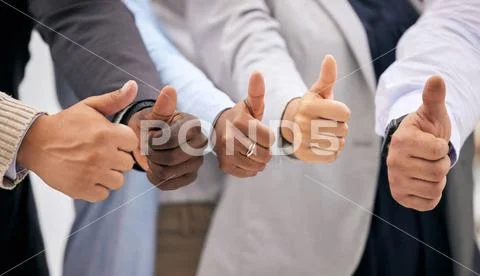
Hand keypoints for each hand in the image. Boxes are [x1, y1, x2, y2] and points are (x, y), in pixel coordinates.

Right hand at [17, 81, 138, 201]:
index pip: (133, 143)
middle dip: (117, 158)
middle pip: (127, 164)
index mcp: (107, 134)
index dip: (123, 141)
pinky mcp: (81, 189)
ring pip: (118, 181)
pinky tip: (88, 176)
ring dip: (109, 175)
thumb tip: (134, 85)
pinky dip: (97, 188)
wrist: (35, 142)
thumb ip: (114, 99)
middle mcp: (102, 155)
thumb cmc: (66, 124)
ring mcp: (92, 174)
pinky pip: (103, 194)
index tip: (111, 139)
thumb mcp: (89, 107)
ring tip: (95, 165)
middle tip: (100, 153)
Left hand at [128, 86, 207, 189]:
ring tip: (151, 156)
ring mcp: (197, 162)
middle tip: (147, 148)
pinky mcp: (190, 176)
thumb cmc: (153, 125)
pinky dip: (155, 177)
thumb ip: (162, 105)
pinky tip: (153, 167)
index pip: (171, 140)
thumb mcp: (154, 115)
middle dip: (152, 155)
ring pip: (168, 173)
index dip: (154, 142)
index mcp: (193, 126)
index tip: (149, 136)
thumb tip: (169, 89)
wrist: (152, 140)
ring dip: (153, 166)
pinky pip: (169, 184)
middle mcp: (200, 144)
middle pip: (170, 159)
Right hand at [214, 72, 274, 177]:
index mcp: (240, 122)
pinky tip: (245, 157)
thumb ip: (257, 92)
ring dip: (260, 160)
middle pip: (264, 155)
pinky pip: (248, 173)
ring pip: (258, 166)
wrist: (219, 129)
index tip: (260, 132)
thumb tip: (257, 73)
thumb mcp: (250, 104)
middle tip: (258, 143)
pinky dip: (251, 168)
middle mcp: (230, 139)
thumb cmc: (241, 116)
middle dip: (266, 150)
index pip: (269, 139)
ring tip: (252, 150)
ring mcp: (226, 154)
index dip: (269, 137)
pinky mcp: (225, 166)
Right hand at [281, 55, 350, 162]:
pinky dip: (332, 152)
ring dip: (337, 140)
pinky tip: (322, 144)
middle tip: (326, 123)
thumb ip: (327, 76)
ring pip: (338, 144)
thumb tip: (330, 57)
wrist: (292, 126)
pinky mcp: (303, 155)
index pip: (345, 113)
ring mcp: (302, 140)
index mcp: (308, 106)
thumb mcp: (318, 91)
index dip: (342, 112)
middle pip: (343, 129)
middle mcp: (303, 123)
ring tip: (325, 134)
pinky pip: (331, 156)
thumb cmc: (312, 107)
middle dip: (340, 127)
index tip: (331, 111)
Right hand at [387, 76, 450, 211]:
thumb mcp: (432, 113)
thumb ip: (433, 97)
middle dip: (441, 163)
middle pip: (438, 170)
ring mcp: (395, 181)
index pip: (439, 150)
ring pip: (435, 188)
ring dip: (437, 179)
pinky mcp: (400, 196)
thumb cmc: (425, 130)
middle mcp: (393, 162)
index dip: (442, 146)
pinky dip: (432, 194)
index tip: (432, 142)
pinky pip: (428, 203)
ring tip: (426, 168)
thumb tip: (436, 77)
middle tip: (430, 156)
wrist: (413, 149)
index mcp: (401, 140)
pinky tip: (423, 182)